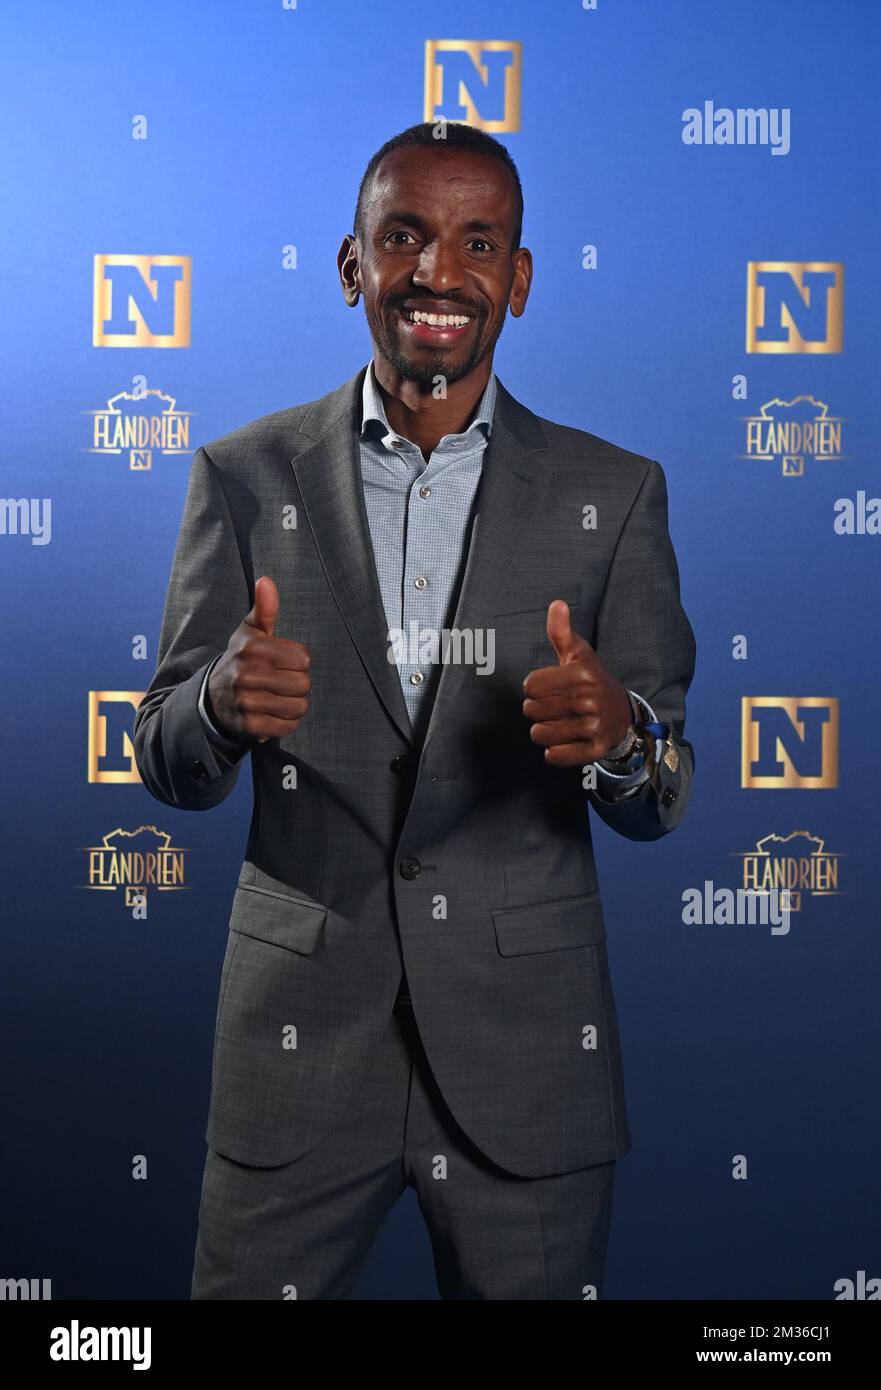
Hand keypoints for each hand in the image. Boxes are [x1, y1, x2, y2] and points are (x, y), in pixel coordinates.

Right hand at [207, 576, 311, 743]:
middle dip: (298, 684)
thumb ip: (264, 608)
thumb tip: (266, 581)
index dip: (299, 662)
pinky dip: (286, 722)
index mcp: (252, 648)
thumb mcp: (250, 632)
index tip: (284, 662)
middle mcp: (247, 674)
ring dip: (295, 704)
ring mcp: (246, 701)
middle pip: (303, 683)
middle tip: (283, 682)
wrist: (212, 697)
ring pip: (298, 706)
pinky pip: (287, 727)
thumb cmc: (241, 660)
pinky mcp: (248, 725)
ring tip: (280, 698)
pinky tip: (274, 713)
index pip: (304, 658)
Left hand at [521, 600, 631, 768]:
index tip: (548, 687)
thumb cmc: (592, 681)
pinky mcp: (593, 750)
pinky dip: (554, 751)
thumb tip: (556, 603)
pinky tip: (566, 740)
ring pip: (539, 735)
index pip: (529, 686)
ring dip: (544, 731)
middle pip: (531, 711)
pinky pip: (554, 756)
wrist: (625, 715)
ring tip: (559, 722)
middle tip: (555, 706)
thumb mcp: (579, 654)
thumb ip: (562, 631)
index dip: (534, 687)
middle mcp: (588, 701)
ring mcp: (592, 727)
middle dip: (537, 710)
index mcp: (581, 675)